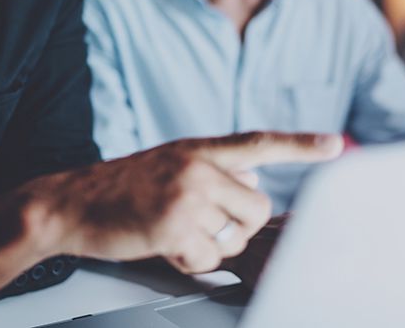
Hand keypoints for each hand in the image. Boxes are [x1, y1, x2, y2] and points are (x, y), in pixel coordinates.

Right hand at [24, 133, 342, 274]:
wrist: (69, 202)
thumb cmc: (121, 187)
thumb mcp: (170, 163)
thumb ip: (213, 169)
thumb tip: (254, 183)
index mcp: (198, 148)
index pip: (259, 144)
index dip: (300, 145)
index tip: (335, 146)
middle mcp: (197, 166)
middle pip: (259, 207)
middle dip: (239, 226)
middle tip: (202, 225)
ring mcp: (186, 194)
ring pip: (235, 236)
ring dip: (210, 245)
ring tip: (175, 230)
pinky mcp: (173, 225)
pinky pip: (207, 258)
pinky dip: (188, 260)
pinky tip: (162, 243)